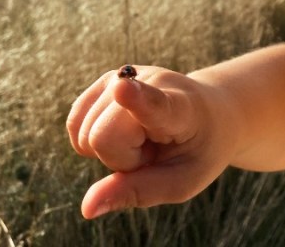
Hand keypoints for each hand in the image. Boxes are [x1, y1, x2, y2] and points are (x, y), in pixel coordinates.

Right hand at [66, 66, 232, 218]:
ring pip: (84, 131)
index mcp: (181, 109)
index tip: (122, 88)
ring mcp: (124, 76)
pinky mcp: (104, 81)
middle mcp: (151, 81)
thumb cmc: (198, 150)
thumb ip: (138, 192)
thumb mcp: (183, 181)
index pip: (155, 104)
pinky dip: (93, 140)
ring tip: (144, 139)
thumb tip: (87, 207)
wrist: (210, 113)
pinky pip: (74, 124)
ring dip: (109, 149)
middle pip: (102, 136)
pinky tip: (124, 133)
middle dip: (120, 160)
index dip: (136, 98)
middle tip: (153, 151)